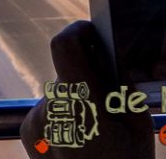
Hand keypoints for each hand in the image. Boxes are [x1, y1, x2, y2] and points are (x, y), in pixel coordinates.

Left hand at [20, 21, 152, 158]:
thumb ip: (120, 82)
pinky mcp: (27, 130)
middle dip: (87, 72)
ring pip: (58, 90)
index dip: (78, 31)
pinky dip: (64, 113)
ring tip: (97, 124)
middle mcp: (52, 107)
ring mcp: (37, 119)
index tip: (93, 33)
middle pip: (67, 70)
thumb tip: (109, 52)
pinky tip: (80, 135)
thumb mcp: (138, 121)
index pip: (64, 44)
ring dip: (76, 96)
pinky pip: (48, 107)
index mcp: (83, 103)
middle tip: (109, 88)